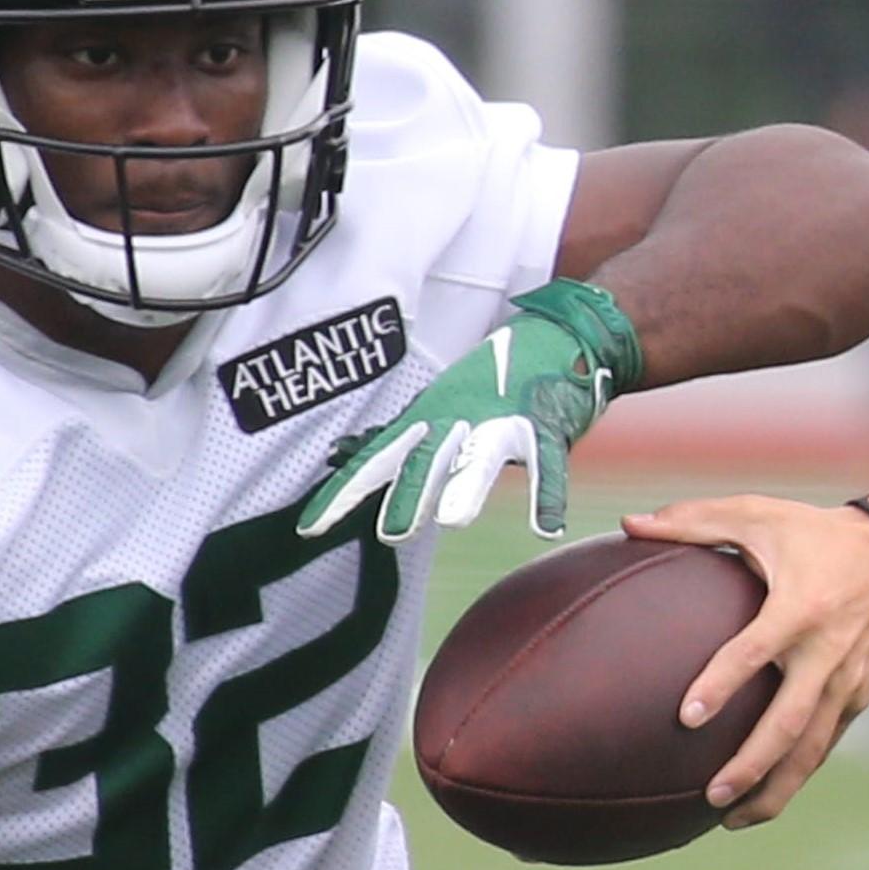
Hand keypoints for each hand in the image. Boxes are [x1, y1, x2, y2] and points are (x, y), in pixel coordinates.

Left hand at [304, 282, 641, 542]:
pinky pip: (547, 463)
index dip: (345, 491)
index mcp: (429, 416)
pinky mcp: (545, 424)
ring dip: (466, 485)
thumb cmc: (491, 382)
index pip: (377, 458)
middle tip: (392, 533)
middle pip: (428, 457)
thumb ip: (405, 441)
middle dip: (408, 493)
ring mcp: (503, 419)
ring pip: (482, 455)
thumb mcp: (439, 407)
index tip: (312, 528)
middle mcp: (459, 416)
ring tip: (453, 519)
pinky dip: (548, 496)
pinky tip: (544, 529)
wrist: (556, 336)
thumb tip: (350, 462)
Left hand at [622, 494, 868, 826]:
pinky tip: (763, 798)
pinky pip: (825, 744)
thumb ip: (693, 521)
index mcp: (799, 607)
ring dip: (774, 788)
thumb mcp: (759, 514)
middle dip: (751, 765)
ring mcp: (847, 680)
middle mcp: (826, 651)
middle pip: (789, 723)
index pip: (755, 651)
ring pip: (812, 749)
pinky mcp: (858, 695)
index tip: (687, 717)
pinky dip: (795, 775)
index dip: (722, 684)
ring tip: (731, 820)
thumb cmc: (814, 532)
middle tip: (711, 795)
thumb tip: (627, 524)